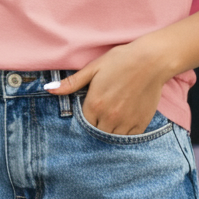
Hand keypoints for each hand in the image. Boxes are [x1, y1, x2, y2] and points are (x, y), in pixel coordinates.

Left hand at [47, 39, 172, 134]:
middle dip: (97, 125)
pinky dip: (125, 132)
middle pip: (97, 132)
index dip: (85, 117)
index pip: (84, 122)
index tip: (89, 110)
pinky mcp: (141, 123)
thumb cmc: (119, 61)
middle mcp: (110, 116)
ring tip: (112, 117)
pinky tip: (125, 119)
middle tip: (101, 114)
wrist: (150, 61)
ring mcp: (126, 122)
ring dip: (110, 130)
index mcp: (95, 104)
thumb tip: (49, 89)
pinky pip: (129, 137)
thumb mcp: (93, 69)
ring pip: (112, 137)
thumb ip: (71, 83)